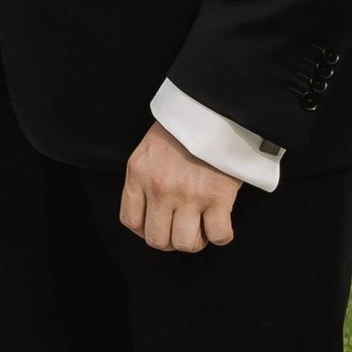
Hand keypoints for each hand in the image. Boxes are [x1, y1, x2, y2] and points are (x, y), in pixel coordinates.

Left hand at [120, 120, 241, 251]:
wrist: (213, 108)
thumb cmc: (182, 129)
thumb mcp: (149, 150)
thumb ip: (144, 178)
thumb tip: (150, 211)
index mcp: (138, 173)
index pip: (130, 221)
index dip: (145, 231)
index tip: (159, 226)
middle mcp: (159, 187)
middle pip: (157, 240)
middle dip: (170, 240)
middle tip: (182, 229)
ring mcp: (189, 195)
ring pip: (185, 244)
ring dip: (195, 241)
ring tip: (201, 227)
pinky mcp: (218, 197)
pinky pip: (218, 235)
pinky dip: (221, 235)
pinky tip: (220, 223)